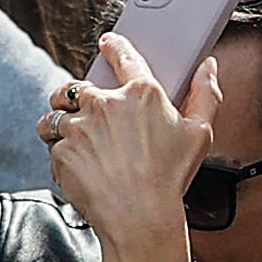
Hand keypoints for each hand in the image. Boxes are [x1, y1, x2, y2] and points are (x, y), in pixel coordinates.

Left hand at [43, 42, 214, 261]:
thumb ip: (206, 94)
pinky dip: (62, 155)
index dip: (113, 46)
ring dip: (60, 124)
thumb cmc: (171, 178)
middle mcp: (106, 103)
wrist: (139, 217)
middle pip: (76, 86)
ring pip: (55, 115)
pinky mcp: (61, 150)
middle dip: (75, 96)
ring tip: (77, 141)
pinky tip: (82, 169)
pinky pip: (53, 146)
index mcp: (142, 94)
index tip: (107, 44)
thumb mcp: (200, 134)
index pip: (123, 56)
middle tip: (88, 115)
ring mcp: (79, 126)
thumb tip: (208, 68)